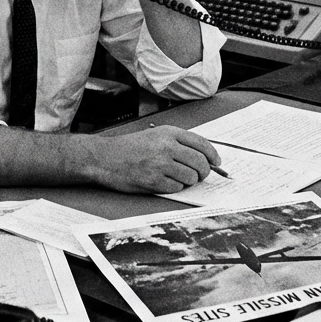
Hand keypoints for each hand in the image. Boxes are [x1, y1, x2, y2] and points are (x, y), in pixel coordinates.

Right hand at [84, 125, 219, 193]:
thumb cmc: (129, 148)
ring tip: (176, 178)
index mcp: (169, 132)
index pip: (202, 144)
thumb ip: (178, 143)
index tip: (216, 163)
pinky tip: (164, 182)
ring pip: (191, 178)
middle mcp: (167, 146)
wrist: (104, 158)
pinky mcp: (154, 181)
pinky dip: (174, 188)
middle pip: (201, 163)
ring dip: (188, 181)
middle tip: (199, 175)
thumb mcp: (155, 135)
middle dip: (204, 172)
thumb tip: (204, 158)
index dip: (213, 156)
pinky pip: (176, 188)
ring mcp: (161, 164)